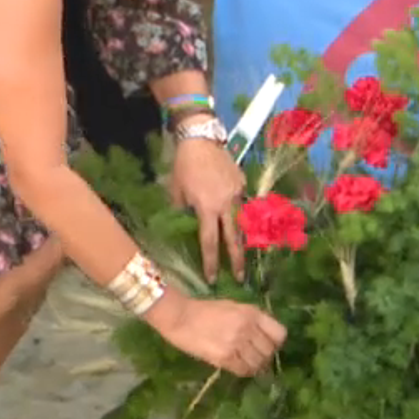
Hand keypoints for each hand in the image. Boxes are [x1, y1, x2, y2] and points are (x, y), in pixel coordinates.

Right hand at [147, 294, 285, 376]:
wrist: (180, 316)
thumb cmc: (204, 309)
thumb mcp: (232, 306)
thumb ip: (250, 319)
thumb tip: (263, 336)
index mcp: (251, 312)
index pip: (279, 333)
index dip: (275, 342)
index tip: (268, 344)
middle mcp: (248, 328)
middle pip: (270, 351)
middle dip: (265, 355)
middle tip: (255, 356)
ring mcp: (237, 343)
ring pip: (259, 363)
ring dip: (255, 365)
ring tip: (247, 362)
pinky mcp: (225, 357)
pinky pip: (244, 370)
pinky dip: (245, 371)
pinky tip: (238, 366)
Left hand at [169, 132, 246, 282]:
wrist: (200, 139)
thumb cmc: (183, 166)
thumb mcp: (176, 192)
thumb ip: (183, 211)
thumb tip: (187, 225)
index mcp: (207, 208)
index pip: (209, 242)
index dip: (211, 262)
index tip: (213, 279)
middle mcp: (226, 204)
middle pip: (234, 238)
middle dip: (237, 260)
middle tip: (241, 278)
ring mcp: (237, 193)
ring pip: (241, 221)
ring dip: (241, 238)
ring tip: (242, 254)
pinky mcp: (242, 183)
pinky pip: (241, 203)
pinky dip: (237, 212)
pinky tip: (234, 215)